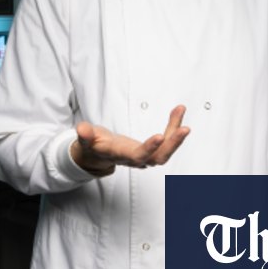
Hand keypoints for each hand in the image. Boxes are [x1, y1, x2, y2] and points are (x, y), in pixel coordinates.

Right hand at [69, 105, 189, 176]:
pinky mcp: (151, 148)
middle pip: (159, 158)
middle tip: (185, 129)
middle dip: (173, 145)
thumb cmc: (94, 146)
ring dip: (176, 133)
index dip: (149, 148)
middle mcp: (136, 158)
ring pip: (166, 149)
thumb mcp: (86, 140)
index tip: (160, 136)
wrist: (98, 154)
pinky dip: (173, 126)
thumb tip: (81, 129)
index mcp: (121, 155)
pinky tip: (178, 111)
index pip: (138, 156)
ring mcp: (145, 155)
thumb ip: (85, 136)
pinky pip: (167, 140)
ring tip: (180, 110)